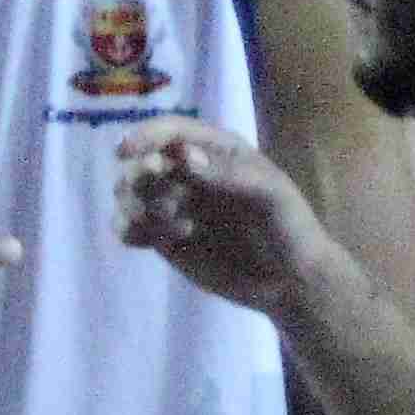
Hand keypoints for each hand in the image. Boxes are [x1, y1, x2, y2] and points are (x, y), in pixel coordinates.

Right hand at [112, 119, 348, 327]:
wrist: (289, 282)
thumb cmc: (288, 229)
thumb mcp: (271, 195)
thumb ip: (229, 173)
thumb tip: (182, 155)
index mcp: (215, 151)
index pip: (169, 132)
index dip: (144, 137)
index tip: (125, 153)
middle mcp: (187, 173)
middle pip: (141, 162)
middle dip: (141, 178)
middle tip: (170, 205)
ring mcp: (172, 206)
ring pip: (127, 194)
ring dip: (137, 207)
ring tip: (177, 229)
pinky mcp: (162, 238)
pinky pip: (127, 227)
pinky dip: (129, 230)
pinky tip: (155, 242)